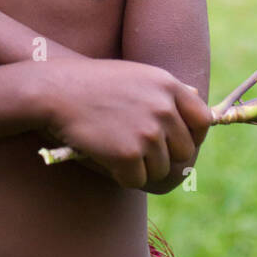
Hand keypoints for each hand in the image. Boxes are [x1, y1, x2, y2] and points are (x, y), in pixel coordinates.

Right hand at [39, 58, 212, 189]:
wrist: (54, 91)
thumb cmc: (90, 84)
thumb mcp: (135, 75)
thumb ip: (165, 93)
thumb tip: (197, 115)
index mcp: (168, 85)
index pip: (203, 120)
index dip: (193, 137)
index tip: (178, 145)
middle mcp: (163, 108)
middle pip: (185, 151)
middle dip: (165, 158)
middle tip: (141, 156)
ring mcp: (147, 132)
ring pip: (161, 170)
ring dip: (141, 169)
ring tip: (116, 152)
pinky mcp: (128, 154)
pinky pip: (137, 180)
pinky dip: (122, 177)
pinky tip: (106, 160)